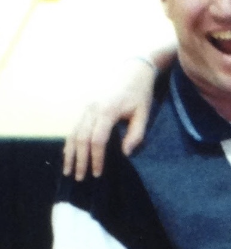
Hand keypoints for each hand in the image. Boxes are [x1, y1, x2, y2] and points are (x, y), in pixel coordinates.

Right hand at [63, 57, 157, 179]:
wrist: (132, 71)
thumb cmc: (140, 94)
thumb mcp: (144, 114)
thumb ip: (136, 134)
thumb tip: (125, 154)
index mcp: (107, 111)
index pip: (97, 140)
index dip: (96, 158)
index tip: (97, 173)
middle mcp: (92, 109)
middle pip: (81, 139)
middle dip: (80, 160)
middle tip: (80, 178)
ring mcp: (86, 107)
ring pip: (73, 133)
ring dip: (70, 153)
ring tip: (69, 171)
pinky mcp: (85, 108)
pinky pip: (74, 127)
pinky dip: (70, 142)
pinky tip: (68, 155)